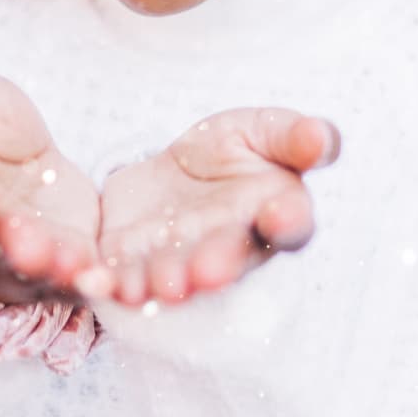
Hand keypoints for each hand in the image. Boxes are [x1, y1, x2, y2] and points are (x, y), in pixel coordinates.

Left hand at [79, 108, 340, 306]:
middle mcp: (231, 249)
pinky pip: (123, 278)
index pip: (290, 222)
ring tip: (157, 286)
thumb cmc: (232, 150)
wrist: (173, 168)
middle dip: (217, 265)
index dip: (287, 220)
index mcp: (273, 213)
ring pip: (176, 277)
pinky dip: (110, 284)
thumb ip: (293, 137)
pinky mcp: (134, 265)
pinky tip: (96, 283)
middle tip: (206, 272)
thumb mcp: (261, 131)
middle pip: (229, 260)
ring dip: (165, 283)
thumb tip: (321, 137)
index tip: (280, 215)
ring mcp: (182, 262)